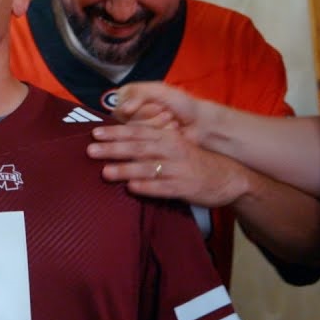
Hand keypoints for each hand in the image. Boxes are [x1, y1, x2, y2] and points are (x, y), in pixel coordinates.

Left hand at [87, 123, 248, 207]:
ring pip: (148, 168)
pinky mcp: (184, 188)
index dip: (116, 132)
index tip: (95, 133)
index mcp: (168, 137)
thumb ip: (152, 142)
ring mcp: (178, 170)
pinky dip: (147, 187)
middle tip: (91, 150)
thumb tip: (120, 142)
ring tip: (105, 172)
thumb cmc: (193, 160)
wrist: (229, 176)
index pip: (138, 132)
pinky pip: (163, 188)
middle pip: (139, 148)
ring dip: (125, 169)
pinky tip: (131, 188)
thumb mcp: (176, 144)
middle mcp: (172, 150)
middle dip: (113, 149)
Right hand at [111, 81, 208, 141]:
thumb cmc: (181, 103)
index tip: (158, 106)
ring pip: (136, 133)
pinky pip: (145, 143)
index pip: (120, 106)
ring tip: (172, 120)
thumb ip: (138, 94)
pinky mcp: (146, 145)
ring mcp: (138, 130)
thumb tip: (124, 109)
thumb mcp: (159, 90)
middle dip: (152, 117)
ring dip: (158, 125)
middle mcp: (130, 114)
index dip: (139, 108)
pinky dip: (162, 134)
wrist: (200, 122)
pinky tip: (173, 130)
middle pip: (128, 121)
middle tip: (167, 112)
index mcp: (130, 97)